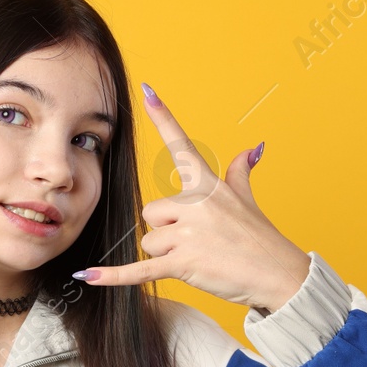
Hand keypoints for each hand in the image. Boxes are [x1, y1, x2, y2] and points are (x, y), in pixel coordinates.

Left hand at [73, 83, 312, 312]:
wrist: (278, 274)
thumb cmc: (261, 239)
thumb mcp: (247, 200)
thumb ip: (239, 172)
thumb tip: (253, 147)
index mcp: (207, 185)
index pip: (181, 145)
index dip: (164, 117)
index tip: (148, 89)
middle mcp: (195, 204)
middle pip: (151, 213)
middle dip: (167, 231)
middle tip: (198, 241)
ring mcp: (188, 234)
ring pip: (149, 241)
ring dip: (166, 254)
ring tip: (199, 258)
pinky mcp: (182, 263)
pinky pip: (139, 269)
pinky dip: (114, 277)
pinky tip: (88, 276)